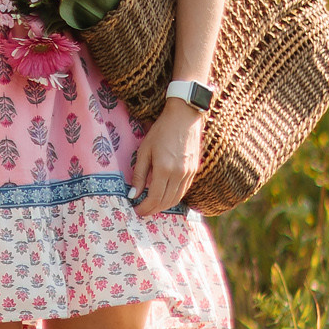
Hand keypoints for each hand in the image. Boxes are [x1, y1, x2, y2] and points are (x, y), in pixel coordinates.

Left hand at [132, 99, 203, 217]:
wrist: (184, 117)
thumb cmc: (161, 131)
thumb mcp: (144, 151)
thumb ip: (139, 174)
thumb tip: (133, 194)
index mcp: (164, 169)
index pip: (155, 197)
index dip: (145, 207)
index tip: (136, 211)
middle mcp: (179, 174)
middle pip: (166, 201)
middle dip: (153, 209)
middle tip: (143, 211)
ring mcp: (189, 173)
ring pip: (177, 198)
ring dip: (164, 206)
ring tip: (152, 206)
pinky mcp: (195, 170)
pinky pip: (184, 190)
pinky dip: (174, 197)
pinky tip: (165, 195)